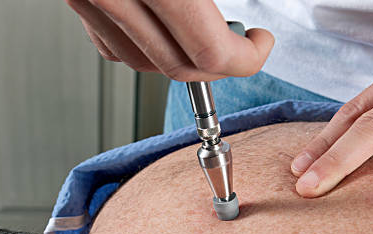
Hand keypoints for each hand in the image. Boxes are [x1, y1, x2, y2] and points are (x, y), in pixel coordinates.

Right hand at [65, 0, 273, 80]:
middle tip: (241, 46)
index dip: (247, 58)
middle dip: (219, 66)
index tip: (260, 44)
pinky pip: (113, 45)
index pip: (210, 52)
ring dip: (182, 60)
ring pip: (143, 63)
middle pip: (178, 66)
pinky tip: (163, 30)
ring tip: (205, 33)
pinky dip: (142, 48)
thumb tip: (243, 28)